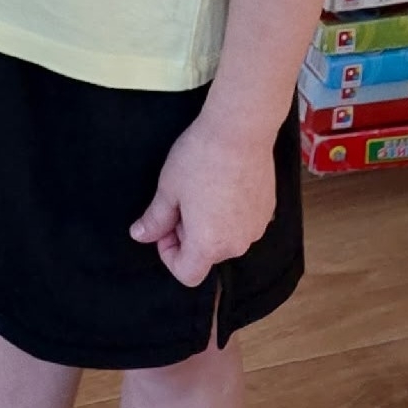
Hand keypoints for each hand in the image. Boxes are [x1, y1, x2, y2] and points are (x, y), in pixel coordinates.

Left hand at [131, 114, 276, 287]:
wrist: (240, 132)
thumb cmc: (198, 160)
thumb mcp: (168, 189)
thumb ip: (155, 219)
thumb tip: (140, 236)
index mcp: (210, 244)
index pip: (188, 274)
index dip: (169, 255)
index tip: (164, 226)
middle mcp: (237, 244)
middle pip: (206, 256)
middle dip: (187, 235)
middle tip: (179, 199)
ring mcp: (256, 229)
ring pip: (225, 239)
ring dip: (209, 224)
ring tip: (200, 188)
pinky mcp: (267, 211)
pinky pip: (242, 224)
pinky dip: (228, 213)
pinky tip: (221, 184)